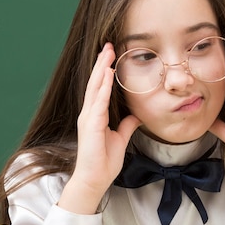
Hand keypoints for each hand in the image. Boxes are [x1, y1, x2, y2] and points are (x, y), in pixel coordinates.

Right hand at [58, 43, 140, 213]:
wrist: (94, 179)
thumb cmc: (104, 162)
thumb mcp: (120, 138)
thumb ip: (126, 125)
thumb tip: (136, 114)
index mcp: (95, 115)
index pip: (100, 88)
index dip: (104, 70)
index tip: (111, 55)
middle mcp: (89, 113)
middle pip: (95, 83)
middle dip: (102, 63)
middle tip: (108, 45)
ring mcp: (88, 118)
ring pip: (95, 88)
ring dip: (101, 69)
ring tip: (107, 53)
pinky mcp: (91, 125)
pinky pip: (98, 102)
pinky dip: (103, 87)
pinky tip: (107, 74)